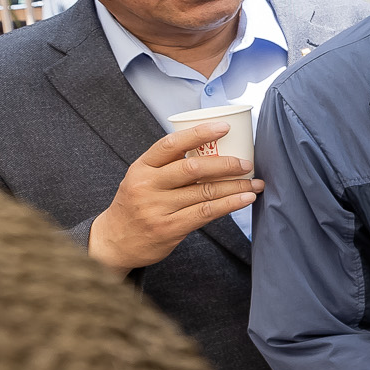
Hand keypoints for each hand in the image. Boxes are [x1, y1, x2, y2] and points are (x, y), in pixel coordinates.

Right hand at [86, 124, 263, 272]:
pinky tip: (245, 199)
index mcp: (141, 167)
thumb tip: (213, 150)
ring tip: (255, 183)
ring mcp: (157, 208)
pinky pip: (205, 212)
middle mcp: (147, 185)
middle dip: (225, 164)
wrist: (114, 241)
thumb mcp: (142, 179)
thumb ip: (169, 166)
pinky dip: (229, 204)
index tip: (224, 127)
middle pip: (193, 168)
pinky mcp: (169, 228)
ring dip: (235, 186)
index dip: (199, 133)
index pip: (171, 144)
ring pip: (204, 192)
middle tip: (246, 163)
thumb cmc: (136, 204)